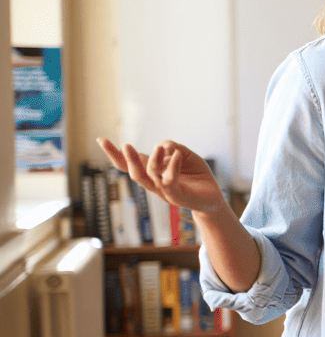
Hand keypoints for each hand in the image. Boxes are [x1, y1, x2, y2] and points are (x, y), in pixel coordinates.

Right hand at [97, 138, 228, 215]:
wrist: (213, 196)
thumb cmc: (197, 175)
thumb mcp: (185, 155)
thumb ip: (173, 147)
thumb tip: (162, 145)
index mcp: (152, 172)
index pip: (129, 163)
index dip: (114, 153)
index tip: (99, 139)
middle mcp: (154, 182)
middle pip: (134, 172)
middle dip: (127, 159)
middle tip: (125, 145)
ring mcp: (164, 191)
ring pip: (149, 177)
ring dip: (153, 160)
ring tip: (159, 147)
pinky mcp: (178, 196)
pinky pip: (170, 181)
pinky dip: (172, 166)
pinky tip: (178, 155)